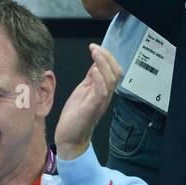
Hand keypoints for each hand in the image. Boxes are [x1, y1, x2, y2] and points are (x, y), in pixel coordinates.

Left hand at [54, 44, 122, 160]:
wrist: (69, 137)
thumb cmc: (75, 115)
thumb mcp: (83, 91)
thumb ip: (90, 79)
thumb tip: (95, 64)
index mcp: (101, 90)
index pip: (112, 70)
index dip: (106, 57)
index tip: (94, 46)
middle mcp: (105, 95)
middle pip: (116, 72)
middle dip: (107, 57)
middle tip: (95, 48)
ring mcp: (100, 101)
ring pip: (111, 80)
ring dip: (103, 64)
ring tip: (95, 53)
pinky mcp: (93, 108)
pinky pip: (102, 92)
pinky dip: (100, 79)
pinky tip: (95, 70)